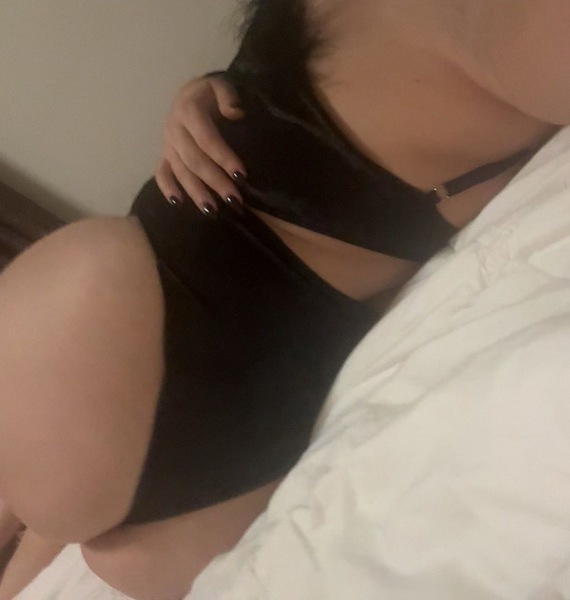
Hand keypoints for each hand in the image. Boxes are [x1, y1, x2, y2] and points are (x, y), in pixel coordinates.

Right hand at [155, 75, 246, 214]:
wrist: (190, 93)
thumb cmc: (210, 93)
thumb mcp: (221, 85)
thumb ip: (228, 96)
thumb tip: (235, 112)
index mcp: (188, 111)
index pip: (207, 139)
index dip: (224, 157)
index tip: (242, 175)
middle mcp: (174, 129)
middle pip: (195, 160)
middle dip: (216, 182)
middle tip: (235, 200)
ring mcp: (167, 144)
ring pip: (180, 171)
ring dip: (196, 192)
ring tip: (213, 211)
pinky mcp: (164, 154)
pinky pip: (161, 173)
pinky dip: (167, 188)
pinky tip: (178, 203)